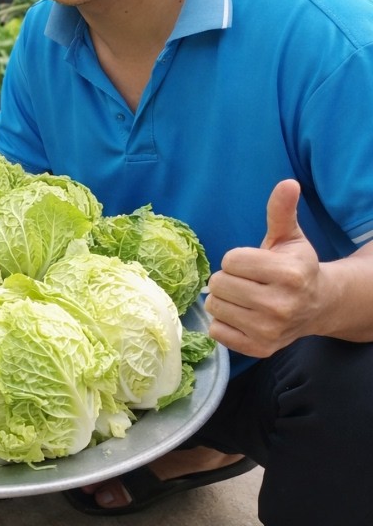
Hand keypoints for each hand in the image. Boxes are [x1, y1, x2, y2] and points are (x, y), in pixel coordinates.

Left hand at [205, 179, 322, 357]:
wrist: (317, 306)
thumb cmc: (296, 267)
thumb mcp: (289, 237)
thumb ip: (281, 211)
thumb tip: (288, 183)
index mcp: (288, 274)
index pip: (230, 260)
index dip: (238, 259)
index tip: (254, 264)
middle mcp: (281, 305)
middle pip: (219, 284)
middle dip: (229, 279)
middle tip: (249, 282)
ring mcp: (270, 330)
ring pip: (215, 307)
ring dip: (225, 300)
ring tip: (247, 298)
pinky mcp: (259, 349)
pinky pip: (216, 331)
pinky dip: (224, 322)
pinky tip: (244, 316)